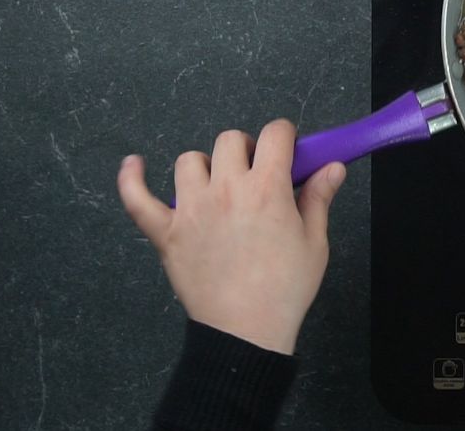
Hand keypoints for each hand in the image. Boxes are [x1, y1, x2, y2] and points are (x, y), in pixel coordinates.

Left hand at [117, 119, 345, 354]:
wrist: (246, 331)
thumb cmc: (285, 289)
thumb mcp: (314, 242)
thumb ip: (319, 198)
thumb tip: (333, 167)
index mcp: (266, 188)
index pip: (274, 134)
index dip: (285, 136)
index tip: (288, 150)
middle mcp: (226, 189)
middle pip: (230, 140)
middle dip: (247, 149)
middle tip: (256, 173)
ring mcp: (190, 209)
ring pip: (189, 161)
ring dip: (206, 166)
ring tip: (217, 186)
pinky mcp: (165, 232)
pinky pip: (137, 197)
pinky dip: (131, 178)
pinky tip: (134, 164)